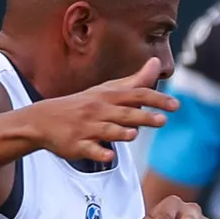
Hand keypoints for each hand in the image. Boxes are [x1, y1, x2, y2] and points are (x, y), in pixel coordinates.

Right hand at [23, 61, 178, 164]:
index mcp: (108, 96)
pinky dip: (99, 152)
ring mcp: (87, 128)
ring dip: (120, 132)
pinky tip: (109, 155)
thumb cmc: (82, 105)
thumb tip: (157, 63)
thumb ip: (135, 81)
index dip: (156, 99)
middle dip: (143, 116)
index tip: (175, 105)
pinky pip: (89, 149)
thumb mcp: (107, 90)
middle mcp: (98, 110)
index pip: (136, 94)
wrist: (43, 120)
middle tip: (163, 120)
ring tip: (134, 134)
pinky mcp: (77, 145)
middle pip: (124, 113)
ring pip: (107, 130)